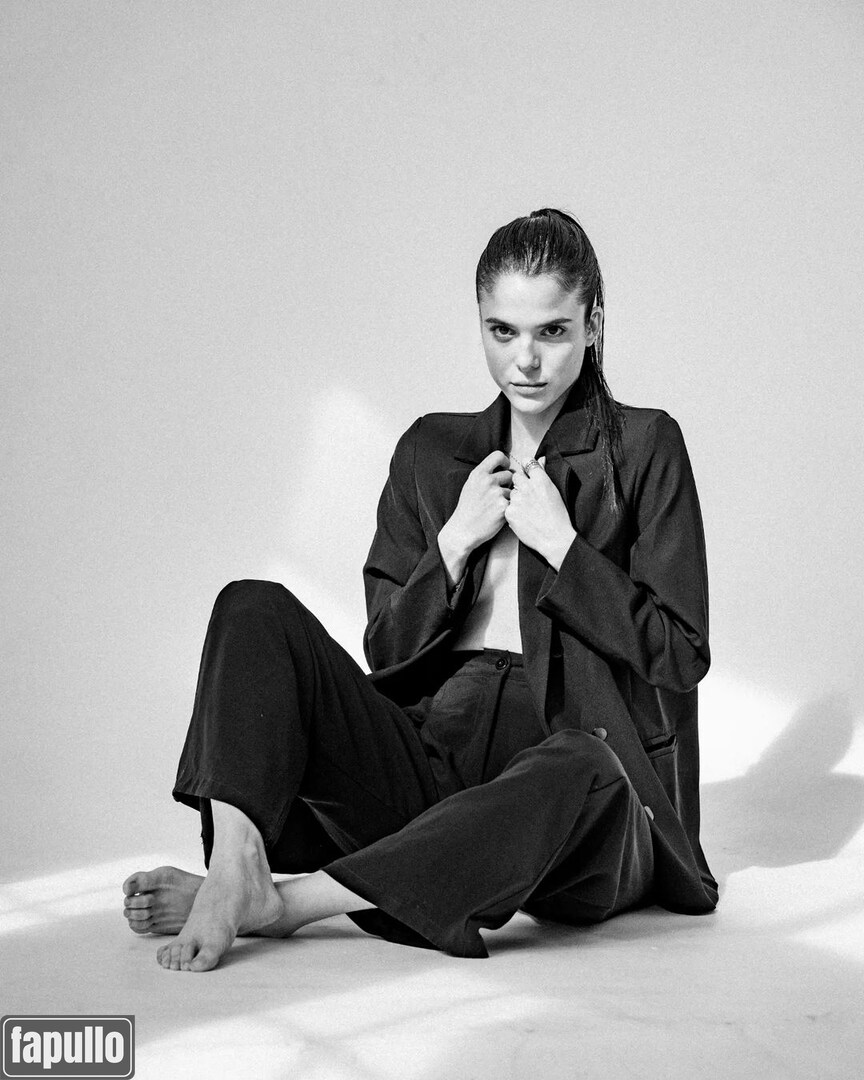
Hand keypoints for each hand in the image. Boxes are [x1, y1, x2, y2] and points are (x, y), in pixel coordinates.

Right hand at [438, 451, 512, 583]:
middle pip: (509, 474)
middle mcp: (487, 481)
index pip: (498, 456)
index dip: (504, 461)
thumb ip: (485, 475)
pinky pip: (513, 502)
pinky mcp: (503, 507)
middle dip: (507, 483)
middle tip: (497, 494)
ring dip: (508, 497)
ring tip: (494, 507)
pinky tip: (497, 514)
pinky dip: (508, 508)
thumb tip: (503, 467)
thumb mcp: (470, 486)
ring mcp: (496, 494)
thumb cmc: (467, 509)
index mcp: (478, 473)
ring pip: (512, 489)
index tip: (505, 467)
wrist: (463, 530)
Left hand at [504, 457, 576, 569]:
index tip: (528, 474)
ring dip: (516, 499)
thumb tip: (540, 459)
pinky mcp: (509, 512)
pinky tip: (523, 518)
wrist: (554, 537)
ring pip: (511, 493)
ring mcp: (517, 499)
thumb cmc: (558, 515)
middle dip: (520, 484)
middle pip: (516, 477)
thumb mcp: (554, 491)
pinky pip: (507, 507)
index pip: (527, 462)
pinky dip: (513, 512)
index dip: (527, 468)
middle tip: (528, 496)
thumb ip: (544, 473)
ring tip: (528, 511)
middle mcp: (527, 486)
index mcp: (540, 479)